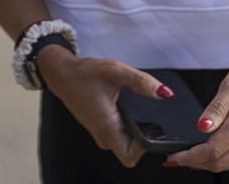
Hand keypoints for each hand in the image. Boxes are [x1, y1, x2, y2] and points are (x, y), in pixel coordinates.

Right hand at [37, 46, 172, 167]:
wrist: (63, 74)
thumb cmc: (85, 74)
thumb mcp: (116, 71)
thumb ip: (141, 82)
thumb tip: (165, 93)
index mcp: (107, 126)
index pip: (130, 156)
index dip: (146, 147)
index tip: (154, 127)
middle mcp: (103, 135)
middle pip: (131, 151)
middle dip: (145, 137)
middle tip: (151, 114)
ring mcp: (101, 133)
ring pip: (126, 143)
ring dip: (136, 129)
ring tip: (140, 107)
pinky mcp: (101, 128)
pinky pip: (120, 134)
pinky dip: (129, 125)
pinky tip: (130, 106)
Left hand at [165, 29, 228, 172]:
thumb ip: (218, 105)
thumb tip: (202, 127)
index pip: (212, 150)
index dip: (190, 157)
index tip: (173, 157)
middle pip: (219, 163)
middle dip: (194, 164)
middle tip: (174, 160)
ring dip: (206, 164)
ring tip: (188, 156)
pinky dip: (220, 158)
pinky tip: (210, 151)